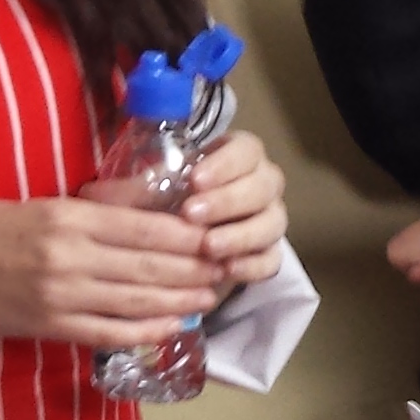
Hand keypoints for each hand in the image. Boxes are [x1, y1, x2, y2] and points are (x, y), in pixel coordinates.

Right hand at [0, 196, 221, 351]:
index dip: (188, 236)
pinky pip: (110, 332)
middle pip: (150, 265)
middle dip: (194, 269)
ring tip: (209, 297)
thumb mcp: (40, 202)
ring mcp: (62, 297)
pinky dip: (146, 331)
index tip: (215, 236)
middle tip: (224, 269)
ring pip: (138, 301)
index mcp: (68, 218)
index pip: (145, 226)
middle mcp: (71, 257)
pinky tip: (173, 327)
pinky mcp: (51, 327)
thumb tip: (149, 203)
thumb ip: (94, 207)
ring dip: (180, 301)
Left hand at [164, 131, 291, 289]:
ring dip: (240, 235)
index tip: (195, 180)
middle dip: (227, 201)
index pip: (247, 151)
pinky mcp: (270, 254)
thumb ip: (158, 182)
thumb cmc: (170, 200)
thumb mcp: (159, 186)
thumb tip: (148, 184)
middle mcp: (263, 184)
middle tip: (191, 214)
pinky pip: (272, 260)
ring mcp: (270, 220)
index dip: (225, 164)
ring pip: (272, 224)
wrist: (179, 242)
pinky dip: (252, 266)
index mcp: (241, 156)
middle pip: (263, 187)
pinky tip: (228, 269)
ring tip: (209, 246)